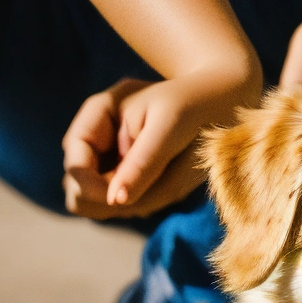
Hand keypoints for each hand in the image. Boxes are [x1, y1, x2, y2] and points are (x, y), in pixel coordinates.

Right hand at [62, 59, 261, 220]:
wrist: (226, 96)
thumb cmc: (199, 101)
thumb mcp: (171, 125)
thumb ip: (142, 163)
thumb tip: (115, 202)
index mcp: (99, 114)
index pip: (75, 162)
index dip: (90, 188)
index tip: (122, 200)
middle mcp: (100, 140)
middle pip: (80, 191)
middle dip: (113, 200)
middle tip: (158, 187)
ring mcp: (113, 161)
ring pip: (105, 206)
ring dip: (138, 202)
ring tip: (173, 175)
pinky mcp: (131, 177)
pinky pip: (131, 205)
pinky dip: (151, 200)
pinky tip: (174, 177)